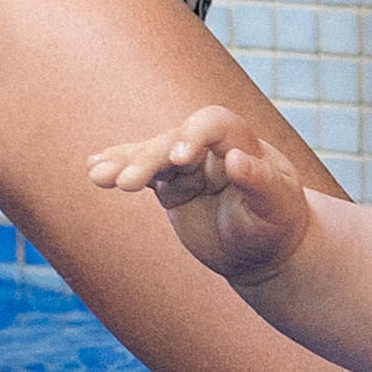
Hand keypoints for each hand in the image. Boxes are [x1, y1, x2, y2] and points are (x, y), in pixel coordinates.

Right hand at [89, 102, 311, 285]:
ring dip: (124, 163)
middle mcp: (211, 148)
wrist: (266, 248)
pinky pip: (142, 173)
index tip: (179, 158)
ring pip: (152, 155)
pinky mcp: (171, 185)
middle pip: (173, 140)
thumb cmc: (278, 223)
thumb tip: (234, 159)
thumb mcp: (278, 205)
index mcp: (242, 142)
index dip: (194, 135)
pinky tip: (93, 169)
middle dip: (150, 158)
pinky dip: (119, 169)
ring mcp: (188, 166)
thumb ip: (260, 182)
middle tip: (126, 182)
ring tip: (97, 176)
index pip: (213, 124)